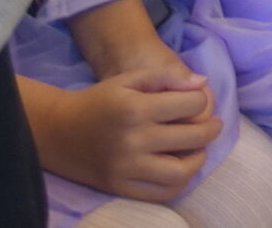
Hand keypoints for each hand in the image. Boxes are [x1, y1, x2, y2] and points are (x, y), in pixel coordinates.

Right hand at [35, 62, 220, 202]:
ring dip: (198, 160)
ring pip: (180, 172)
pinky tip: (179, 168)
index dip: (200, 100)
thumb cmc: (100, 100)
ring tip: (197, 150)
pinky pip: (160, 194)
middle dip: (211, 129)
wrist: (58, 131)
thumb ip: (167, 76)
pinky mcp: (118, 186)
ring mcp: (125, 167)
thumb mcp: (130, 79)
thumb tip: (202, 83)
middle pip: (193, 138)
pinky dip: (177, 183)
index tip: (195, 102)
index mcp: (136, 108)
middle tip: (213, 126)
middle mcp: (132, 140)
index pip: (193, 105)